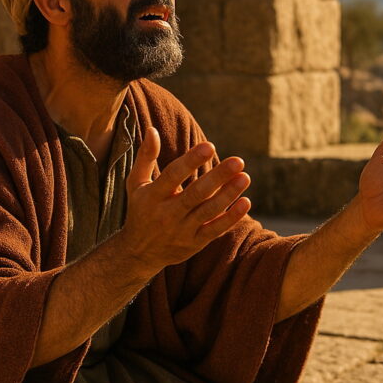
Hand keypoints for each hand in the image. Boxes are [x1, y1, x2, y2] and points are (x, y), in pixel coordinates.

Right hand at [119, 128, 250, 271]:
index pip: (173, 175)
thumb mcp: (136, 184)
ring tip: (245, 177)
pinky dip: (231, 218)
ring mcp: (182, 230)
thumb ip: (145, 157)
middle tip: (238, 160)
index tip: (209, 145)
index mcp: (152, 196)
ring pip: (208, 211)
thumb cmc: (140, 210)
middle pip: (195, 194)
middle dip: (218, 177)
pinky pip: (215, 230)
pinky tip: (246, 202)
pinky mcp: (194, 243)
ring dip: (228, 194)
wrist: (138, 253)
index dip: (191, 161)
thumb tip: (153, 129)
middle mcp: (167, 214)